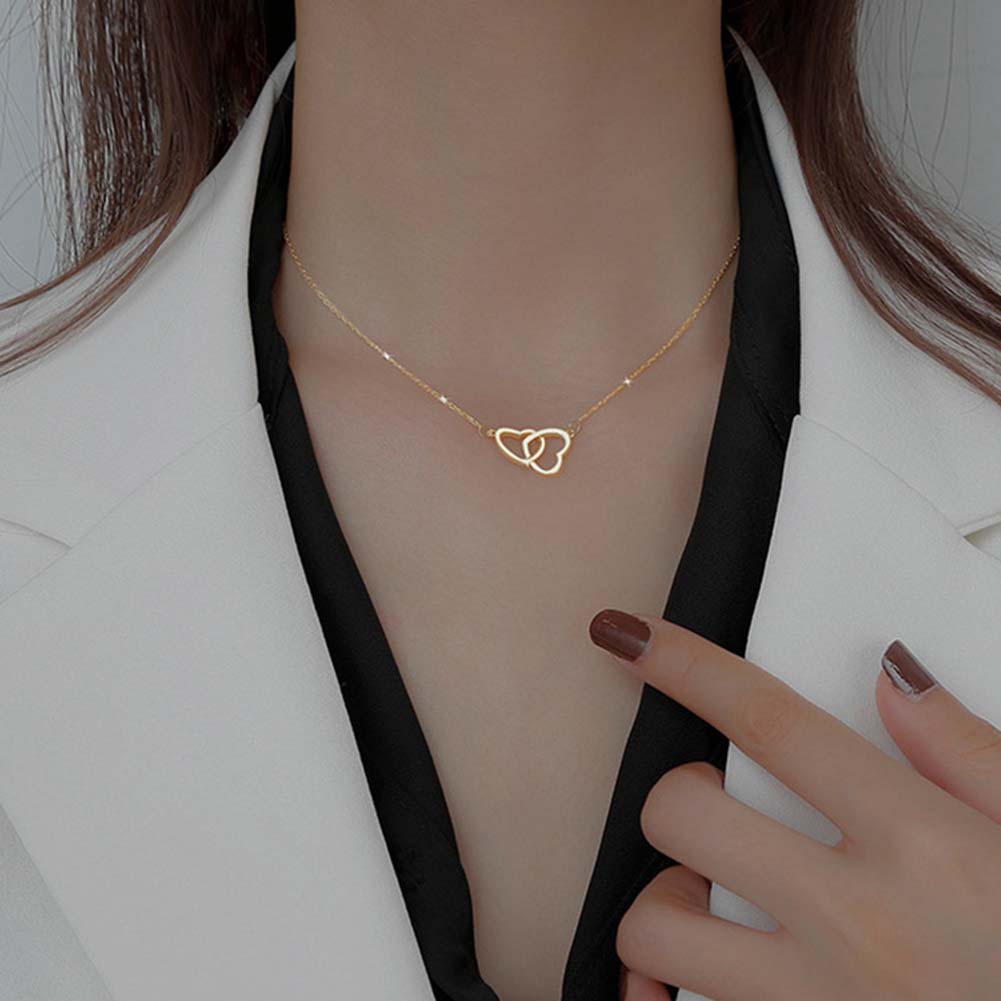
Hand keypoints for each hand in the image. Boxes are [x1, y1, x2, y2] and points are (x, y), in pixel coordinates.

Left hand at [588, 609, 1000, 1000]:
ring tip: (710, 895)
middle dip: (678, 791)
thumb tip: (891, 675)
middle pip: (685, 815)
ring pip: (656, 930)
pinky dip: (664, 990)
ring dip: (664, 898)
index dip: (687, 666)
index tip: (630, 636)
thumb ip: (967, 753)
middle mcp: (857, 923)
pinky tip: (686, 975)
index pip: (771, 723)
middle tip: (718, 801)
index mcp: (923, 846)